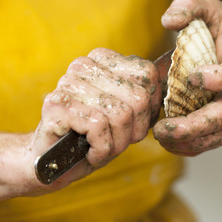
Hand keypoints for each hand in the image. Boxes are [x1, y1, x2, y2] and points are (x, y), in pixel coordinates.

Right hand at [28, 48, 160, 190]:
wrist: (54, 162)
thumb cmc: (94, 137)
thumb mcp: (127, 114)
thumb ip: (144, 95)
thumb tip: (168, 84)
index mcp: (102, 59)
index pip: (148, 75)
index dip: (150, 109)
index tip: (134, 124)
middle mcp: (83, 65)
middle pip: (138, 98)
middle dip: (134, 131)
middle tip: (117, 140)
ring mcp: (68, 83)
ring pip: (121, 115)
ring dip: (118, 143)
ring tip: (102, 146)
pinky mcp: (57, 105)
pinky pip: (99, 127)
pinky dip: (101, 150)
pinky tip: (90, 153)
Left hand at [153, 0, 221, 155]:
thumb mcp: (216, 9)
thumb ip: (192, 6)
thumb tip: (167, 21)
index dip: (218, 77)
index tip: (192, 77)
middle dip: (192, 126)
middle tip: (162, 129)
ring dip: (192, 141)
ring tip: (163, 139)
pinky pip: (220, 138)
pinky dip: (198, 145)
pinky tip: (175, 144)